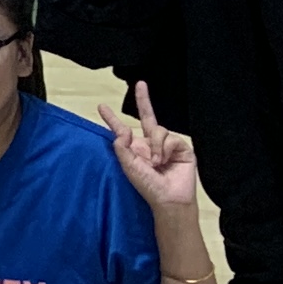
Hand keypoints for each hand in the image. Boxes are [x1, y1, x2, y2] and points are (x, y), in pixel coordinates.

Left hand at [109, 78, 203, 210]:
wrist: (170, 199)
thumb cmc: (148, 187)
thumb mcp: (129, 168)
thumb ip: (122, 149)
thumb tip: (122, 131)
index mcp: (136, 149)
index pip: (123, 130)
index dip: (112, 119)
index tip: (101, 107)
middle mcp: (151, 144)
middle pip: (147, 116)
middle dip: (143, 99)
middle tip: (140, 84)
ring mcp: (166, 145)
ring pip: (158, 129)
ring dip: (156, 147)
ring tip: (156, 163)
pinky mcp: (181, 147)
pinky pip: (170, 137)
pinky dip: (165, 148)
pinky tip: (166, 161)